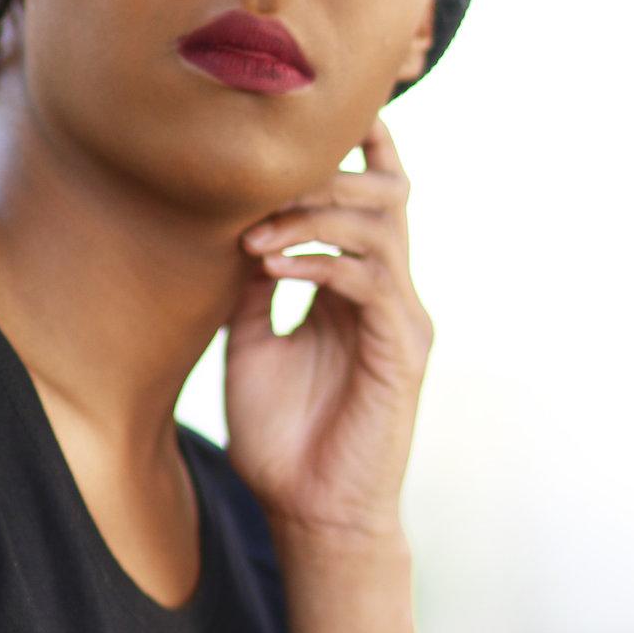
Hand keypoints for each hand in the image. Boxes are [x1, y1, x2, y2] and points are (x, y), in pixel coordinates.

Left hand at [224, 116, 432, 546]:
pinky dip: (320, 263)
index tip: (300, 116)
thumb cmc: (283, 440)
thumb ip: (250, 285)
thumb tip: (230, 227)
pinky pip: (371, 280)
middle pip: (383, 190)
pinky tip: (272, 267)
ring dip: (312, 216)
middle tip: (255, 184)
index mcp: (358, 287)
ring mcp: (402, 318)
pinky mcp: (402, 351)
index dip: (354, 147)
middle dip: (319, 174)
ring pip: (381, 223)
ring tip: (254, 236)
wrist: (311, 516)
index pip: (372, 195)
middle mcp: (389, 293)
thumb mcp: (250, 345)